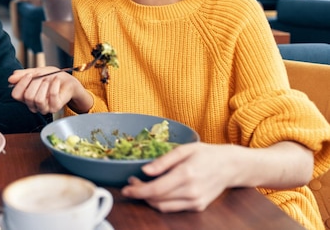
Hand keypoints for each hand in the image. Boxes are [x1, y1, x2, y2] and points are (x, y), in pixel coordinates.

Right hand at [9, 67, 91, 113]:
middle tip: (42, 77)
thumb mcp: (35, 72)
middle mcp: (33, 104)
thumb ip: (22, 75)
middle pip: (27, 96)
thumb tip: (10, 78)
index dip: (21, 83)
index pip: (16, 95)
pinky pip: (51, 95)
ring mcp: (44, 108)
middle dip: (35, 82)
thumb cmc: (50, 77)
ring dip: (44, 85)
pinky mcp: (54, 108)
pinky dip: (54, 84)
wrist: (67, 80)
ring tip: (49, 80)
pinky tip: (56, 80)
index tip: (29, 74)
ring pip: (37, 99)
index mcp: (26, 97)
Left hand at [120, 142, 240, 211]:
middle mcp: (191, 191)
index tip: (126, 187)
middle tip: (132, 183)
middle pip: (157, 199)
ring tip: (142, 187)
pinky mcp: (198, 207)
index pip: (155, 189)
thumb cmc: (206, 154)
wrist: (231, 166)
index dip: (138, 190)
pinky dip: (161, 202)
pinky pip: (173, 208)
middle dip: (140, 193)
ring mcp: (195, 202)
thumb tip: (145, 170)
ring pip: (163, 207)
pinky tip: (157, 191)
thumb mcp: (184, 149)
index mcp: (186, 174)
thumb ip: (163, 161)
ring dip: (149, 200)